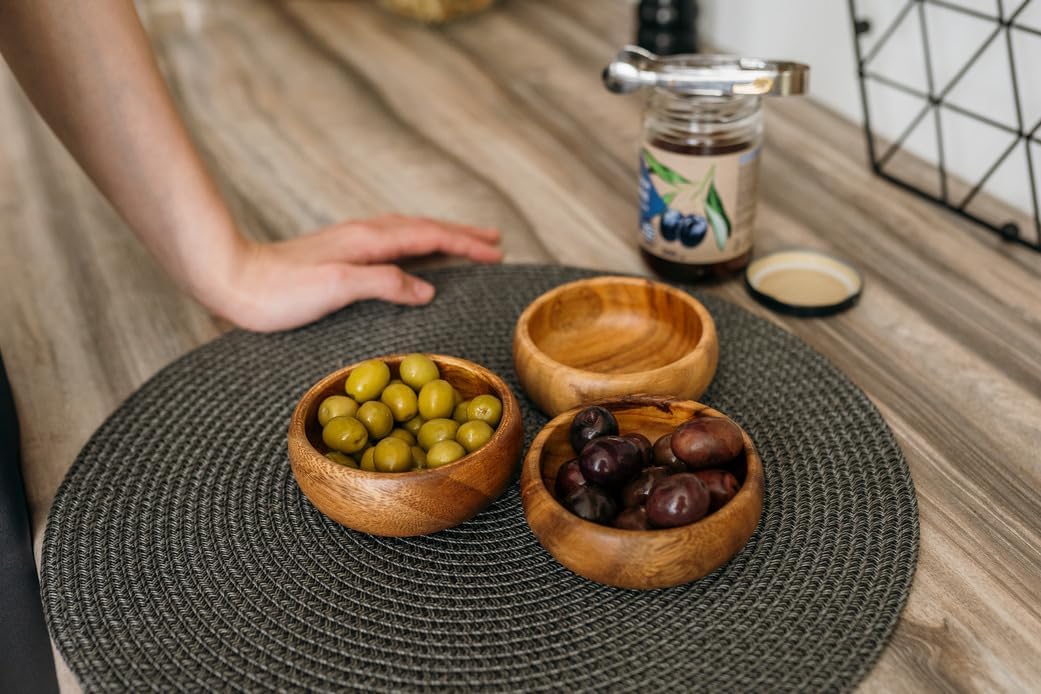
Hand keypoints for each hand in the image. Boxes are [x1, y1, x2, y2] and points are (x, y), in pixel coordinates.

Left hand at [210, 214, 501, 331]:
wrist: (230, 279)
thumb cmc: (280, 292)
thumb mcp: (336, 288)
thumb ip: (384, 283)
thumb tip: (429, 289)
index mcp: (369, 241)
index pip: (430, 237)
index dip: (465, 244)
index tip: (496, 252)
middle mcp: (364, 235)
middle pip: (424, 228)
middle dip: (461, 235)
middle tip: (495, 240)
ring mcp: (351, 242)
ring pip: (409, 233)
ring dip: (441, 236)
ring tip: (465, 243)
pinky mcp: (339, 254)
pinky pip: (393, 243)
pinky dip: (417, 244)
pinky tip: (412, 254)